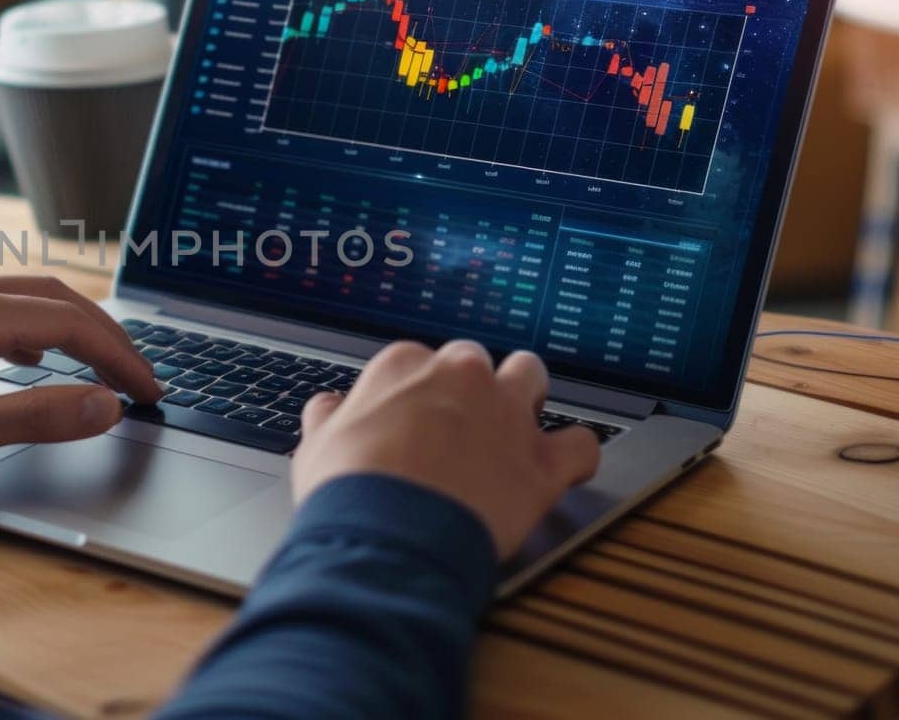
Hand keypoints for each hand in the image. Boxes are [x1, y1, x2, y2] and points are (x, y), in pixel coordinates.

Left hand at [0, 276, 161, 489]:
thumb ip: (34, 416)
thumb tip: (101, 406)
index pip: (70, 321)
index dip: (118, 355)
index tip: (147, 388)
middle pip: (56, 298)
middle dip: (106, 336)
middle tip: (140, 377)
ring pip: (29, 298)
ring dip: (74, 327)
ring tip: (104, 365)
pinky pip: (0, 307)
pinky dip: (38, 327)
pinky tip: (40, 354)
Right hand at [291, 340, 599, 558]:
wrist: (387, 536)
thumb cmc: (348, 492)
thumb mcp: (317, 446)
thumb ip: (329, 418)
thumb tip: (329, 408)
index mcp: (403, 365)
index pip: (418, 363)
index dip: (416, 394)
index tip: (412, 420)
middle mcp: (461, 376)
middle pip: (474, 362)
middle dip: (468, 389)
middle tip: (453, 429)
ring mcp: (506, 414)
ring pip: (531, 377)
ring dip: (524, 398)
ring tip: (510, 429)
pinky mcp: (542, 461)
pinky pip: (581, 444)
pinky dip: (575, 455)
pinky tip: (563, 468)